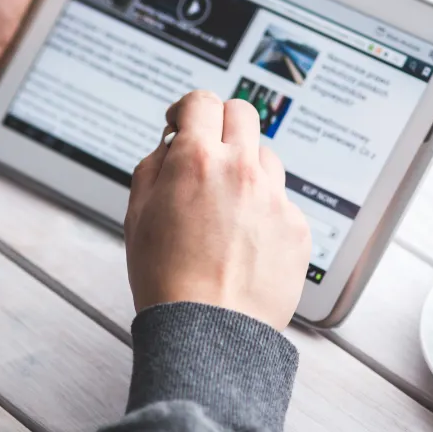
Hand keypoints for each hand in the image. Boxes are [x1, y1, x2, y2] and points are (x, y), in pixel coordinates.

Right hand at [125, 91, 312, 330]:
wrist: (209, 331)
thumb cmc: (167, 279)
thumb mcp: (136, 214)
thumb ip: (153, 166)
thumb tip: (171, 144)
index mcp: (197, 160)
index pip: (201, 101)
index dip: (187, 108)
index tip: (182, 123)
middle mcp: (241, 169)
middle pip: (242, 112)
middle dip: (221, 123)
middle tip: (208, 149)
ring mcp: (275, 197)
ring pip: (265, 157)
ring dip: (245, 168)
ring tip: (225, 208)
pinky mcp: (296, 226)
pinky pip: (281, 201)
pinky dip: (263, 211)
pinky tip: (244, 241)